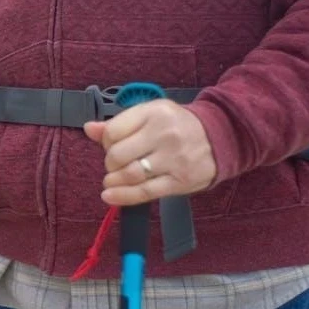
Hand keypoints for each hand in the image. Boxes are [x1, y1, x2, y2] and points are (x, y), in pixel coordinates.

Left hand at [84, 99, 216, 205]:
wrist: (220, 136)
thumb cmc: (177, 125)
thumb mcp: (149, 114)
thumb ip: (118, 123)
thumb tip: (89, 128)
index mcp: (153, 112)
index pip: (113, 131)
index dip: (105, 142)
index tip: (112, 146)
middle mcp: (164, 134)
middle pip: (118, 155)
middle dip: (110, 163)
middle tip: (116, 164)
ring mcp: (174, 159)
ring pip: (130, 174)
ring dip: (114, 180)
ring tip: (112, 180)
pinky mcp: (180, 181)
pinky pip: (145, 192)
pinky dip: (123, 197)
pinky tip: (110, 196)